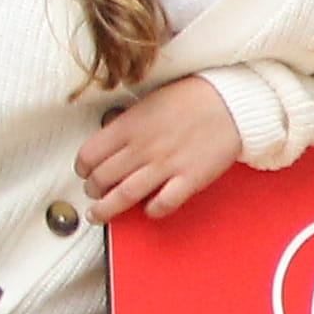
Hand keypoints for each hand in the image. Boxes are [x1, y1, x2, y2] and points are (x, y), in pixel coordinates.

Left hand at [73, 75, 243, 222]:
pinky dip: (152, 211)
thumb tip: (108, 134)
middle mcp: (143, 147)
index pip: (89, 155)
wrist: (231, 101)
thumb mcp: (148, 101)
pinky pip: (163, 203)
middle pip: (102, 179)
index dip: (82, 168)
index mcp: (129, 126)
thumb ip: (126, 122)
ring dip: (107, 209)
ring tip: (101, 214)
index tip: (85, 173)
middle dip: (92, 191)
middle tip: (93, 194)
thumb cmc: (191, 98)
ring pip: (124, 196)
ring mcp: (166, 165)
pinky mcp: (189, 179)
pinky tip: (149, 209)